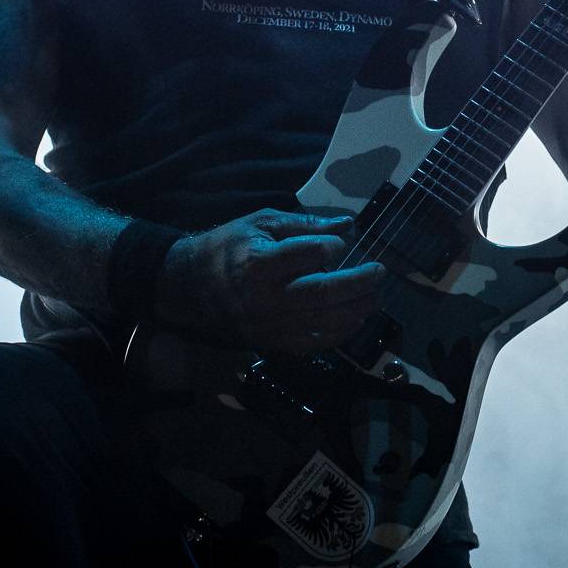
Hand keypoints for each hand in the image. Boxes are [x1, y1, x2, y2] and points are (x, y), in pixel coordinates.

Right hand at [153, 208, 386, 354]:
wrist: (187, 289)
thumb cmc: (225, 248)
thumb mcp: (259, 224)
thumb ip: (304, 225)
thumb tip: (348, 225)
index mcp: (260, 264)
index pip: (310, 254)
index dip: (332, 247)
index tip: (340, 243)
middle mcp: (268, 298)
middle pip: (325, 294)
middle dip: (359, 283)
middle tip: (379, 272)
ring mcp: (272, 325)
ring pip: (326, 322)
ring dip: (358, 310)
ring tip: (375, 296)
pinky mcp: (274, 342)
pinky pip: (315, 343)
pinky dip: (340, 333)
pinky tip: (355, 319)